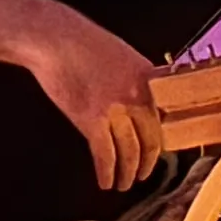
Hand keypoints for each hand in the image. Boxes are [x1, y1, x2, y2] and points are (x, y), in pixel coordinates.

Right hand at [8, 1, 160, 193]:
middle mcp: (137, 95)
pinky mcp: (91, 119)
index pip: (166, 118)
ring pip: (130, 152)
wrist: (54, 37)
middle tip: (143, 174)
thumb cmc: (83, 43)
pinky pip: (105, 154)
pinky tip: (105, 181)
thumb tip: (144, 103)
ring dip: (128, 173)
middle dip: (147, 163)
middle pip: (151, 140)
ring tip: (124, 183)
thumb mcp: (123, 55)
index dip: (162, 140)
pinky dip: (107, 172)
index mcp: (148, 77)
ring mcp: (115, 109)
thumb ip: (137, 81)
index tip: (158, 151)